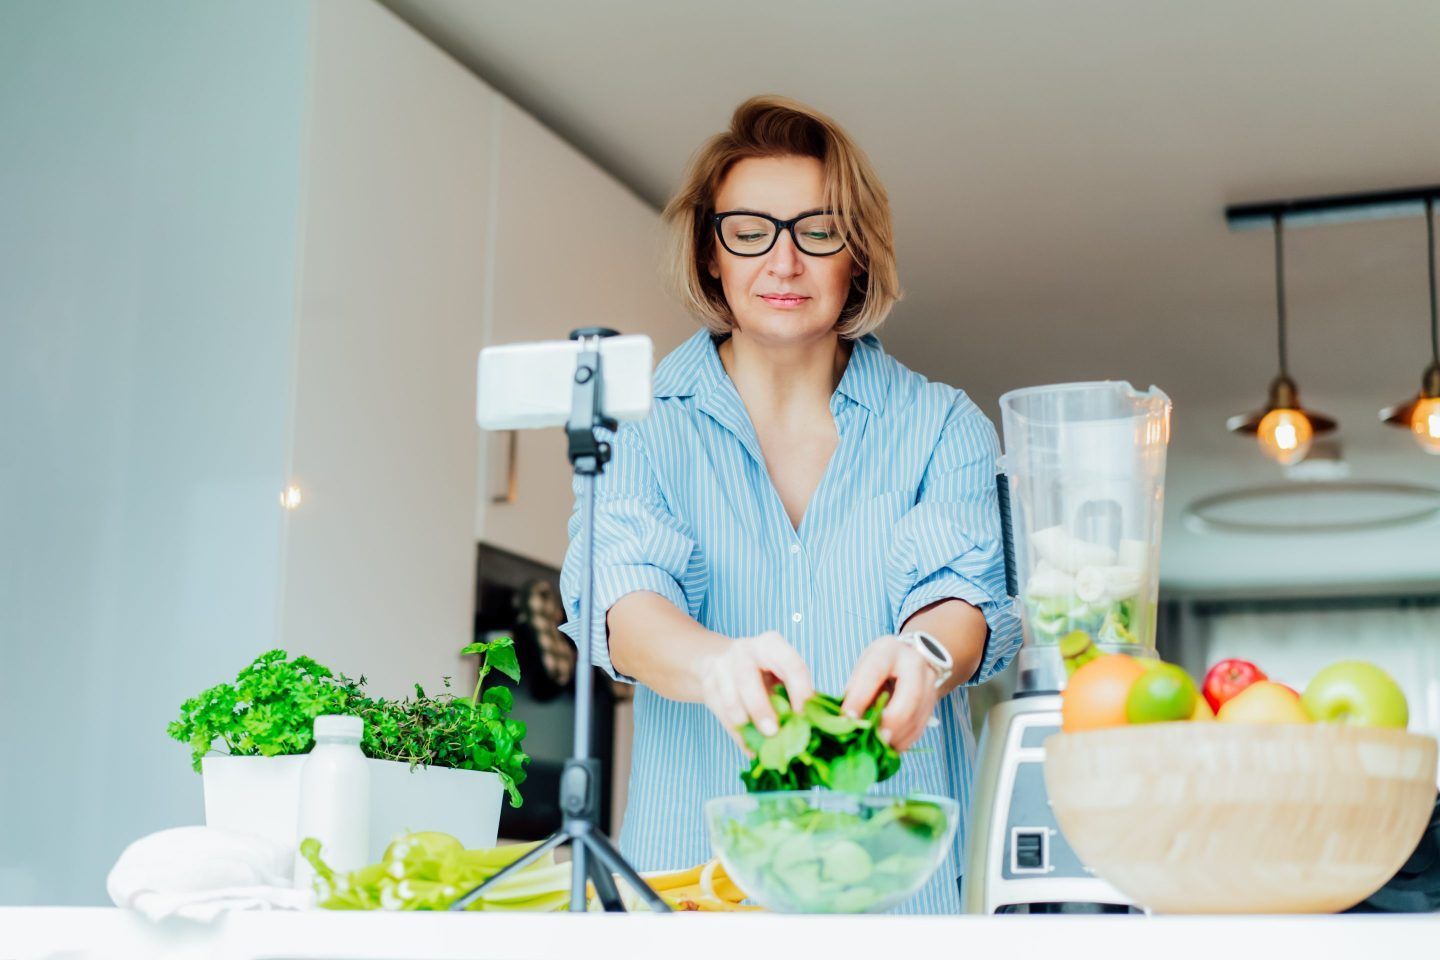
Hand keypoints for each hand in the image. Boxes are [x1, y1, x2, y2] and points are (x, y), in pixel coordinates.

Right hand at [697, 630, 814, 746]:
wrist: (723, 661)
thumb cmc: (764, 670)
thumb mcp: (782, 671)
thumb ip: (797, 693)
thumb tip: (817, 722)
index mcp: (771, 644)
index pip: (789, 664)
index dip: (799, 690)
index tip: (804, 715)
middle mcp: (744, 651)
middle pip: (747, 677)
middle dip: (760, 707)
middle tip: (773, 732)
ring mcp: (722, 667)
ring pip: (730, 697)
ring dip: (745, 723)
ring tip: (760, 743)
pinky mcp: (709, 687)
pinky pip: (722, 715)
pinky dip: (738, 735)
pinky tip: (751, 748)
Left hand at [841, 635, 940, 751]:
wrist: (914, 657)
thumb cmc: (881, 664)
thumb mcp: (864, 667)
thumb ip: (856, 690)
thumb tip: (845, 721)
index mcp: (888, 651)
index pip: (875, 672)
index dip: (860, 697)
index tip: (847, 718)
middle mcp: (914, 665)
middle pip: (911, 694)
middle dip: (892, 720)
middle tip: (877, 738)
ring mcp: (929, 684)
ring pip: (918, 715)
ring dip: (898, 736)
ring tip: (880, 747)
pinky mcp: (933, 703)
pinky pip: (920, 727)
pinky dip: (904, 741)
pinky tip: (890, 747)